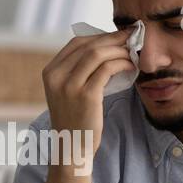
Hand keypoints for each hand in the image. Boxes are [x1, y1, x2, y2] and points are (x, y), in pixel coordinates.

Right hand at [41, 27, 135, 160]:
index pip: (76, 42)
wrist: (72, 147)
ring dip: (119, 50)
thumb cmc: (74, 119)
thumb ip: (76, 70)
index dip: (99, 35)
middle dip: (113, 38)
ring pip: (98, 54)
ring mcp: (70, 86)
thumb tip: (104, 46)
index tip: (117, 35)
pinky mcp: (86, 95)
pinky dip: (122, 63)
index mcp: (50, 72)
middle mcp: (56, 76)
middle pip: (88, 45)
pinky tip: (130, 66)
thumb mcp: (66, 91)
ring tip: (132, 52)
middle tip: (131, 37)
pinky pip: (107, 69)